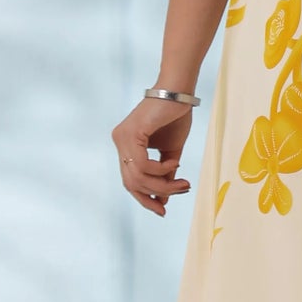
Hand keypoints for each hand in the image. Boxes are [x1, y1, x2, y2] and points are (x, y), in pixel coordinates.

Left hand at [112, 97, 195, 216]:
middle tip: (182, 191)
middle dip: (157, 194)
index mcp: (126, 147)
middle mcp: (119, 142)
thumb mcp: (170, 153)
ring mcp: (122, 138)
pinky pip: (143, 165)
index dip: (145, 198)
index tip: (163, 209)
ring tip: (182, 182)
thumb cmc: (175, 117)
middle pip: (132, 183)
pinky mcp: (130, 134)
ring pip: (137, 177)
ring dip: (163, 185)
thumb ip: (165, 174)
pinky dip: (161, 170)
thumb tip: (164, 200)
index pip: (130, 181)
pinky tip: (174, 163)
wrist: (178, 92)